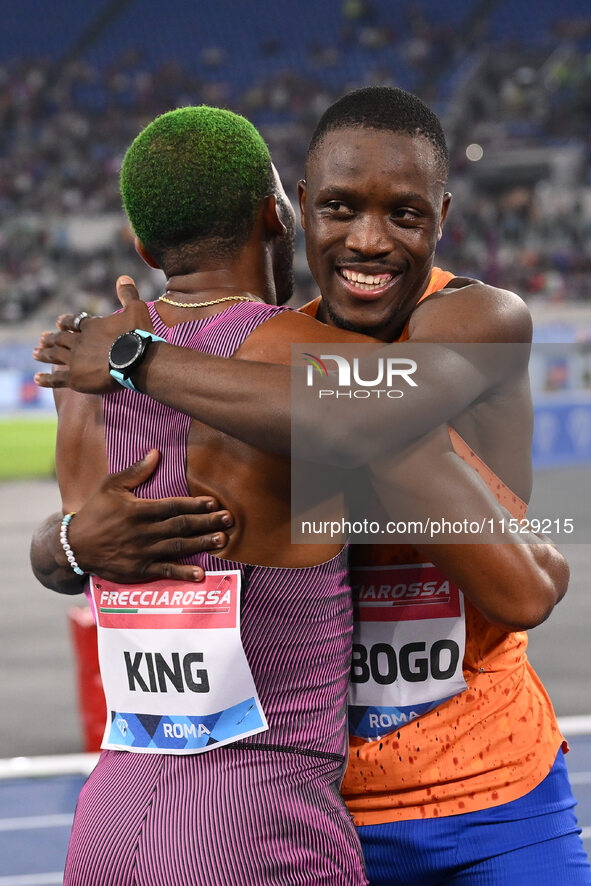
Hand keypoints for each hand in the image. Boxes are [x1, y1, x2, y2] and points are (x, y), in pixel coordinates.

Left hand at [33, 276, 151, 392]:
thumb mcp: (136, 310)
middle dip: (51, 338)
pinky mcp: (75, 378)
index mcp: (92, 327)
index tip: (58, 322)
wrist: (136, 360)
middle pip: (61, 338)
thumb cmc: (138, 335)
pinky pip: (57, 379)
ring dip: (45, 353)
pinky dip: (46, 379)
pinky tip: (36, 379)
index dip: (67, 322)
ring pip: (55, 355)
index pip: (75, 323)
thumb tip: (123, 277)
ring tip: (35, 353)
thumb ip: (128, 295)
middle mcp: (79, 342)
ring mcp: (75, 360)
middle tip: (42, 338)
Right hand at [68, 450, 232, 582]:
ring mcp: (143, 552)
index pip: (173, 506)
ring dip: (202, 543)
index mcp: (139, 510)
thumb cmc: (95, 512)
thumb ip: (135, 472)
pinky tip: (200, 574)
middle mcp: (144, 531)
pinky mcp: (139, 570)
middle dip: (207, 522)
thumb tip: (156, 452)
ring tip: (222, 540)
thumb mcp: (110, 487)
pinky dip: (183, 573)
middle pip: (181, 526)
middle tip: (229, 520)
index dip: (195, 504)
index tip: (214, 502)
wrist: (74, 546)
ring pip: (178, 546)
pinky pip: (165, 571)